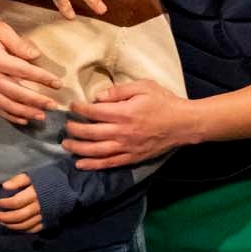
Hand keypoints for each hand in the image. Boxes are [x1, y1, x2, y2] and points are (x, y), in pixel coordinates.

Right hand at [0, 15, 61, 123]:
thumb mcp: (1, 29)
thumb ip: (19, 44)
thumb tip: (36, 56)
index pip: (24, 71)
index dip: (43, 78)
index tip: (58, 84)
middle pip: (16, 93)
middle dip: (37, 101)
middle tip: (53, 106)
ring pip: (5, 105)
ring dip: (25, 113)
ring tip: (41, 116)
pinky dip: (9, 116)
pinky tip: (22, 119)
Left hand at [0, 173, 42, 232]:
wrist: (66, 186)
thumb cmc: (46, 179)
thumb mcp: (32, 175)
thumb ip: (18, 180)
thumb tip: (4, 186)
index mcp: (35, 193)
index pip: (16, 202)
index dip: (5, 203)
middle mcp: (40, 206)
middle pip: (19, 216)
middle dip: (5, 217)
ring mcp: (44, 215)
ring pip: (25, 224)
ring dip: (11, 225)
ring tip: (2, 222)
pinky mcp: (47, 221)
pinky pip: (34, 229)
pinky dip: (23, 230)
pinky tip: (14, 227)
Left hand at [61, 80, 196, 168]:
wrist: (184, 124)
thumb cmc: (164, 102)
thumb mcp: (144, 87)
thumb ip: (119, 90)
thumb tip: (98, 96)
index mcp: (125, 113)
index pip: (94, 112)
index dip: (79, 109)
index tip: (72, 106)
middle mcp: (123, 132)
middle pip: (91, 133)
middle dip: (74, 129)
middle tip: (66, 126)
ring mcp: (127, 148)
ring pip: (96, 151)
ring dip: (78, 148)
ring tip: (66, 145)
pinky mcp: (132, 158)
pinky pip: (109, 163)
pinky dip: (93, 165)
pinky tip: (80, 164)